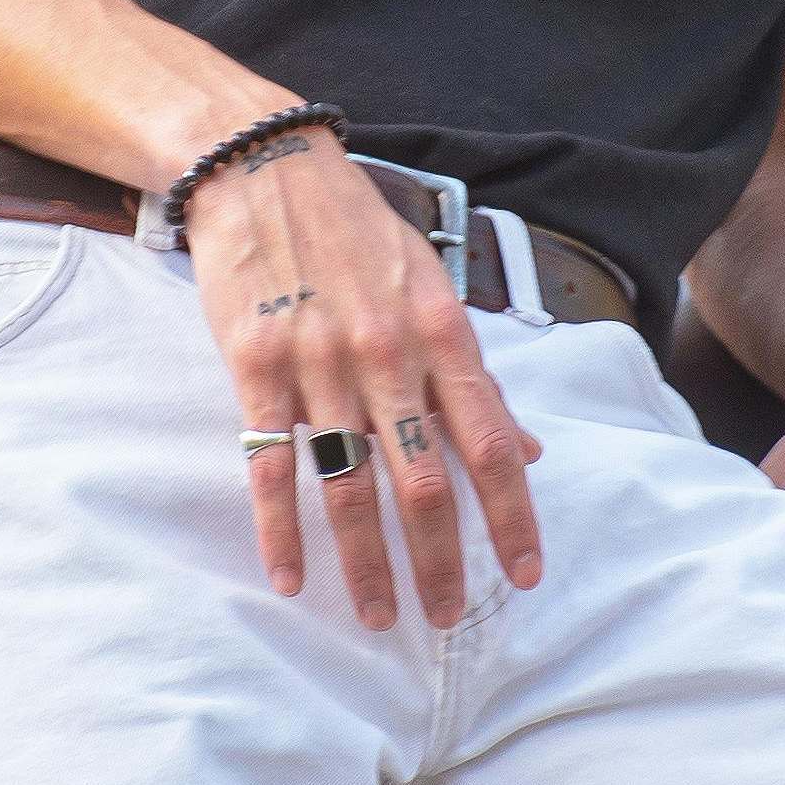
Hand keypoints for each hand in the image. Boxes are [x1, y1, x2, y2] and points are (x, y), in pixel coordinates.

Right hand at [184, 129, 541, 631]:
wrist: (264, 166)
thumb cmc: (357, 233)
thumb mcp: (433, 290)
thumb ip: (476, 378)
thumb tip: (527, 450)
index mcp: (442, 335)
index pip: (490, 446)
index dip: (512, 517)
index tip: (524, 574)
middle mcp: (387, 354)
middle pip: (423, 483)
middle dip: (439, 562)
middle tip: (446, 618)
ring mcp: (319, 362)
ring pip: (350, 486)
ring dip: (366, 563)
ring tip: (378, 617)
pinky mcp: (257, 366)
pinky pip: (270, 465)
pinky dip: (280, 529)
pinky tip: (291, 579)